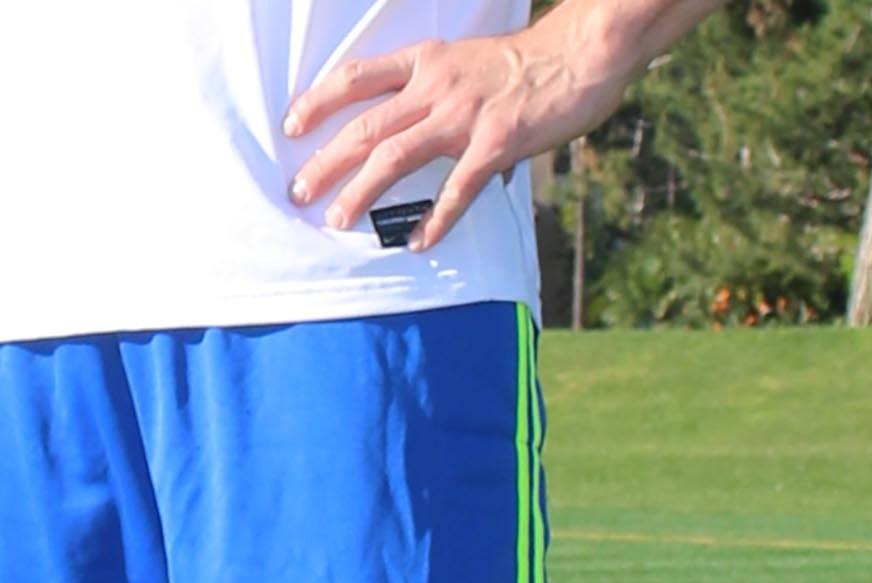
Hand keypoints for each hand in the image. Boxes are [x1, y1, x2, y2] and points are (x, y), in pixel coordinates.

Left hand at [284, 26, 626, 251]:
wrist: (580, 51)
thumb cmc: (523, 62)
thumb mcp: (465, 61)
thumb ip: (431, 92)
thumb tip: (404, 126)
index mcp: (426, 62)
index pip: (359, 77)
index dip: (320, 100)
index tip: (291, 125)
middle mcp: (437, 86)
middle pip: (366, 126)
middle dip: (326, 160)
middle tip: (298, 192)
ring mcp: (465, 116)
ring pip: (396, 155)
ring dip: (362, 191)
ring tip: (337, 219)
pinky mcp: (496, 144)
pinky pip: (457, 189)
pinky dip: (435, 219)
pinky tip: (417, 242)